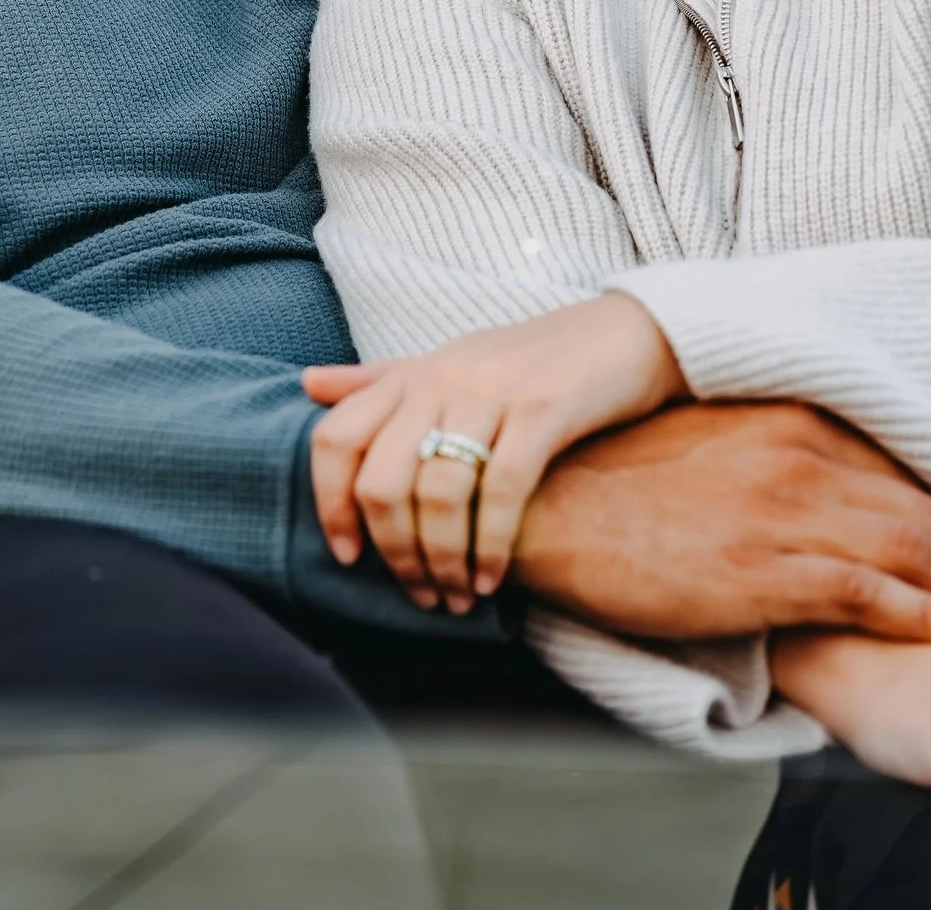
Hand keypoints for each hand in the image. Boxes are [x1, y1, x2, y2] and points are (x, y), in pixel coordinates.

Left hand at [303, 291, 682, 610]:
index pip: (335, 438)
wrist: (623, 334)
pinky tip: (491, 578)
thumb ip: (378, 382)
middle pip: (382, 480)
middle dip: (395, 552)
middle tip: (419, 592)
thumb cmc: (530, 361)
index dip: (329, 504)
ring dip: (443, 561)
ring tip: (457, 596)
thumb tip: (307, 384)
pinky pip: (501, 490)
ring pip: (439, 493)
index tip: (349, 556)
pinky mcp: (544, 410)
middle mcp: (441, 379)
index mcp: (411, 373)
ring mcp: (491, 392)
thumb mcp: (447, 364)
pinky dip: (491, 545)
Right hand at [512, 401, 930, 643]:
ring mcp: (781, 514)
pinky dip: (925, 618)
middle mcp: (793, 456)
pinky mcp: (764, 573)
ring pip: (907, 547)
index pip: (890, 462)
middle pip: (914, 505)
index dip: (926, 507)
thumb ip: (758, 444)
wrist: (549, 509)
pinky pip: (872, 595)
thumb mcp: (700, 437)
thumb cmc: (611, 478)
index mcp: (779, 419)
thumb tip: (791, 469)